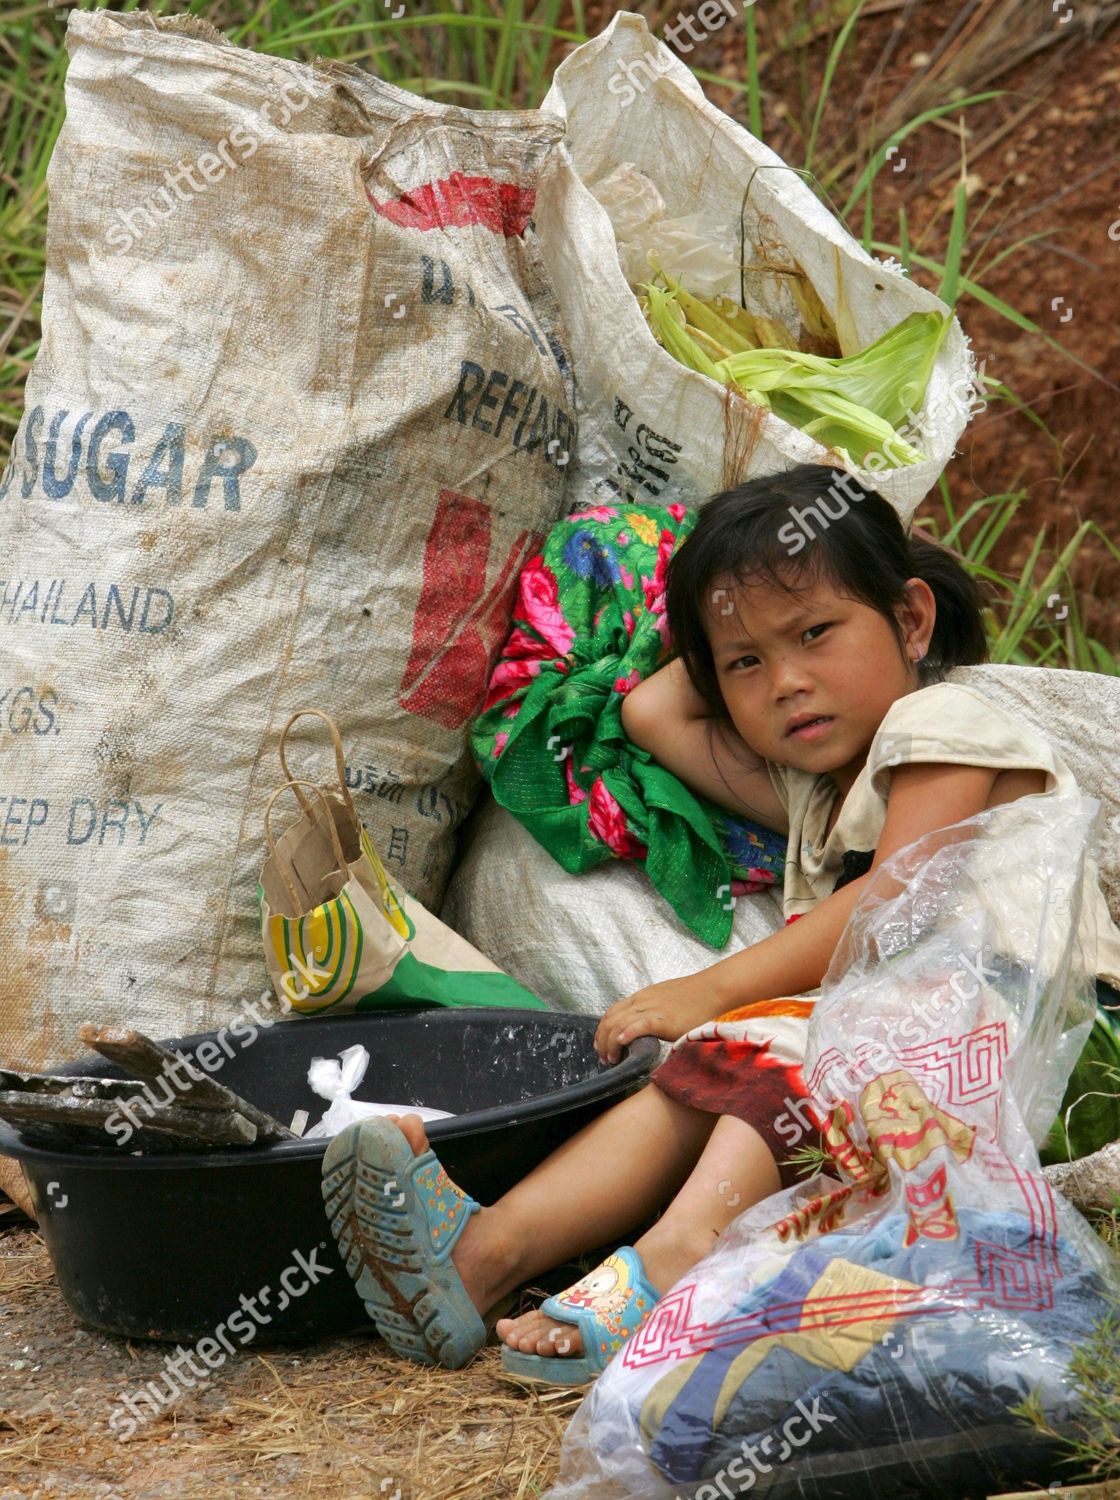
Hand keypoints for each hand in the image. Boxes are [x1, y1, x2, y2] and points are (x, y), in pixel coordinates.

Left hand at [594, 971, 725, 1064]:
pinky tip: (621, 1045)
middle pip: (609, 1020)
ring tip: (611, 1059)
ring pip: (618, 1024)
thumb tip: (648, 1027)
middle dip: (601, 1040)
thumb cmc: (695, 996)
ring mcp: (651, 1009)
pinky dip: (625, 1035)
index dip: (603, 1030)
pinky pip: (637, 1026)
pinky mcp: (662, 1019)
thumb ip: (654, 1012)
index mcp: (642, 997)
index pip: (612, 1012)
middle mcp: (642, 1001)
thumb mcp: (666, 1000)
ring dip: (609, 1044)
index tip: (603, 1045)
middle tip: (604, 1058)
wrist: (714, 989)